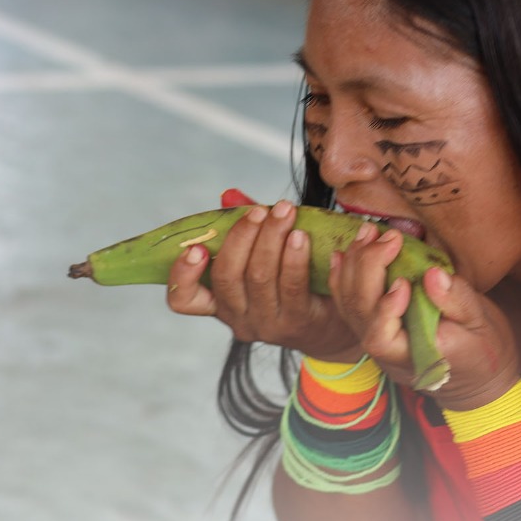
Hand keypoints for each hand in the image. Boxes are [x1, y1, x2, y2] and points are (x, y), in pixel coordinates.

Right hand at [166, 200, 362, 362]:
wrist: (337, 321)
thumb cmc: (294, 280)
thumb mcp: (265, 254)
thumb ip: (246, 226)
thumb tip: (230, 196)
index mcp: (220, 303)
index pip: (184, 300)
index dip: (183, 274)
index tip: (195, 247)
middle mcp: (238, 319)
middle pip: (227, 277)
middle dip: (241, 236)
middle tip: (260, 210)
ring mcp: (268, 325)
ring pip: (259, 278)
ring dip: (271, 238)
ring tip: (285, 211)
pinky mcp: (298, 323)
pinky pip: (292, 286)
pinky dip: (294, 257)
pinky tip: (301, 236)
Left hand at [330, 226, 520, 409]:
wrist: (477, 371)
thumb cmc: (483, 348)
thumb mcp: (481, 325)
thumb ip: (456, 301)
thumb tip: (433, 274)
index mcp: (414, 356)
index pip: (382, 338)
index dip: (384, 309)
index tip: (403, 281)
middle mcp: (388, 352)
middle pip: (361, 312)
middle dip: (368, 269)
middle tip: (388, 237)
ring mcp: (378, 341)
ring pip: (350, 305)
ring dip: (354, 265)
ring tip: (368, 232)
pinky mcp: (375, 327)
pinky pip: (349, 303)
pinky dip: (342, 276)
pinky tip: (343, 252)